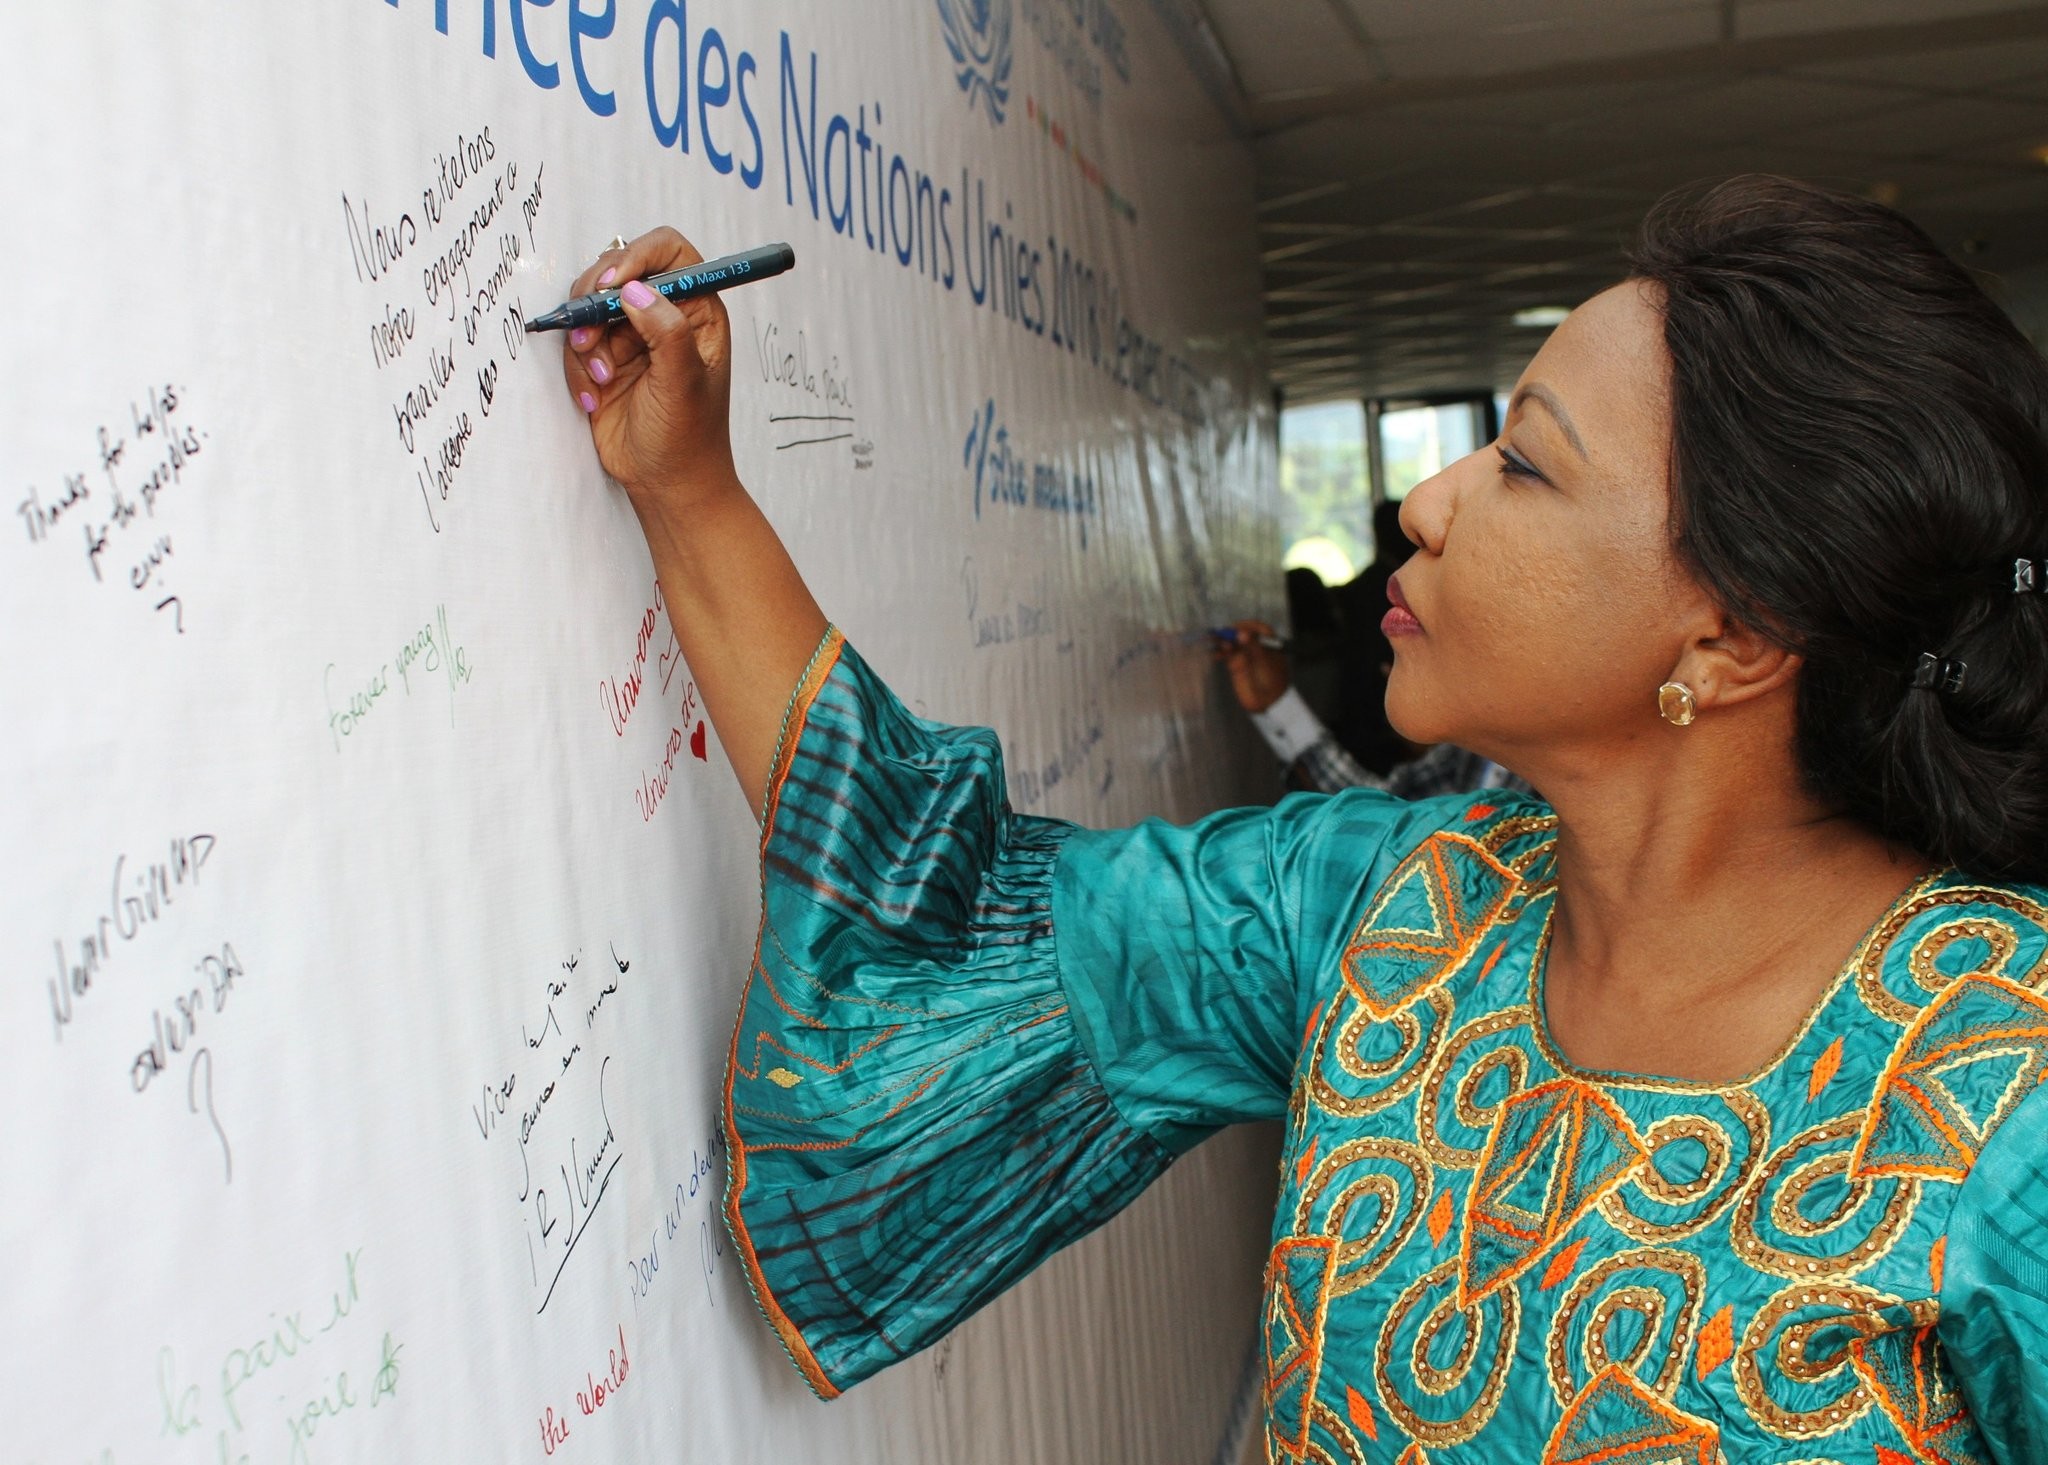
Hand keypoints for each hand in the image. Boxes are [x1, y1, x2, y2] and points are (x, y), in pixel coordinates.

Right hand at [561, 227, 738, 524]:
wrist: (666, 483)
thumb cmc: (690, 438)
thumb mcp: (684, 383)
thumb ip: (665, 332)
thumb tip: (634, 290)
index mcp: (697, 310)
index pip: (669, 252)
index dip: (638, 256)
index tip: (612, 283)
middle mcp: (664, 314)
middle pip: (617, 270)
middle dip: (596, 301)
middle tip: (590, 335)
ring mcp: (631, 335)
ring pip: (589, 306)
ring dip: (585, 340)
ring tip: (602, 377)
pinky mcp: (604, 358)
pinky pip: (576, 342)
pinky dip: (578, 368)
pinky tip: (595, 397)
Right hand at [1214, 619, 1290, 712]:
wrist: (1269, 704)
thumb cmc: (1272, 683)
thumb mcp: (1265, 663)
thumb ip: (1253, 647)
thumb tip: (1243, 633)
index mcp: (1268, 643)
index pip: (1257, 628)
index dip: (1246, 625)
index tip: (1236, 629)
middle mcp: (1256, 646)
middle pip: (1242, 633)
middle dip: (1230, 632)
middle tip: (1221, 634)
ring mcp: (1246, 655)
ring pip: (1232, 643)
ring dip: (1223, 641)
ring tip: (1213, 642)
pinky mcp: (1236, 665)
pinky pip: (1227, 654)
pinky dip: (1220, 652)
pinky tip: (1215, 654)